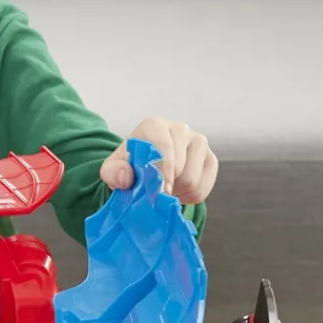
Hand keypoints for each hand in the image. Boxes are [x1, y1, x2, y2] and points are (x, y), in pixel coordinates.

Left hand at [99, 118, 218, 203]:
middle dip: (166, 186)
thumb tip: (126, 178)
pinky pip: (204, 187)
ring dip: (176, 192)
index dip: (160, 173)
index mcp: (155, 126)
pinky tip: (177, 190)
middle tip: (153, 190)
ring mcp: (199, 142)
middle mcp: (180, 129)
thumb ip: (114, 173)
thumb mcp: (112, 170)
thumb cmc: (129, 166)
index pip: (164, 147)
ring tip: (164, 188)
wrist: (144, 169)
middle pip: (180, 169)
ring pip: (193, 180)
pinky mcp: (210, 159)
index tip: (155, 191)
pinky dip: (189, 196)